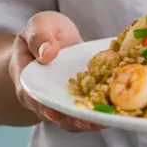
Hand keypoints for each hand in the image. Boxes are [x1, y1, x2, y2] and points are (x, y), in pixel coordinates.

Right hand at [9, 11, 103, 132]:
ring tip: (106, 119)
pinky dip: (103, 111)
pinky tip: (117, 110)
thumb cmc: (44, 31)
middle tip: (88, 121)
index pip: (32, 96)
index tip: (53, 111)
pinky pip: (91, 108)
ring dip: (90, 121)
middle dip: (72, 120)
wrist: (56, 37)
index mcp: (28, 79)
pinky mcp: (84, 96)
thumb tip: (47, 52)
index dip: (42, 106)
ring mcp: (65, 99)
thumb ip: (39, 36)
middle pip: (56, 114)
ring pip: (74, 117)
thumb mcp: (39, 25)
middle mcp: (46, 96)